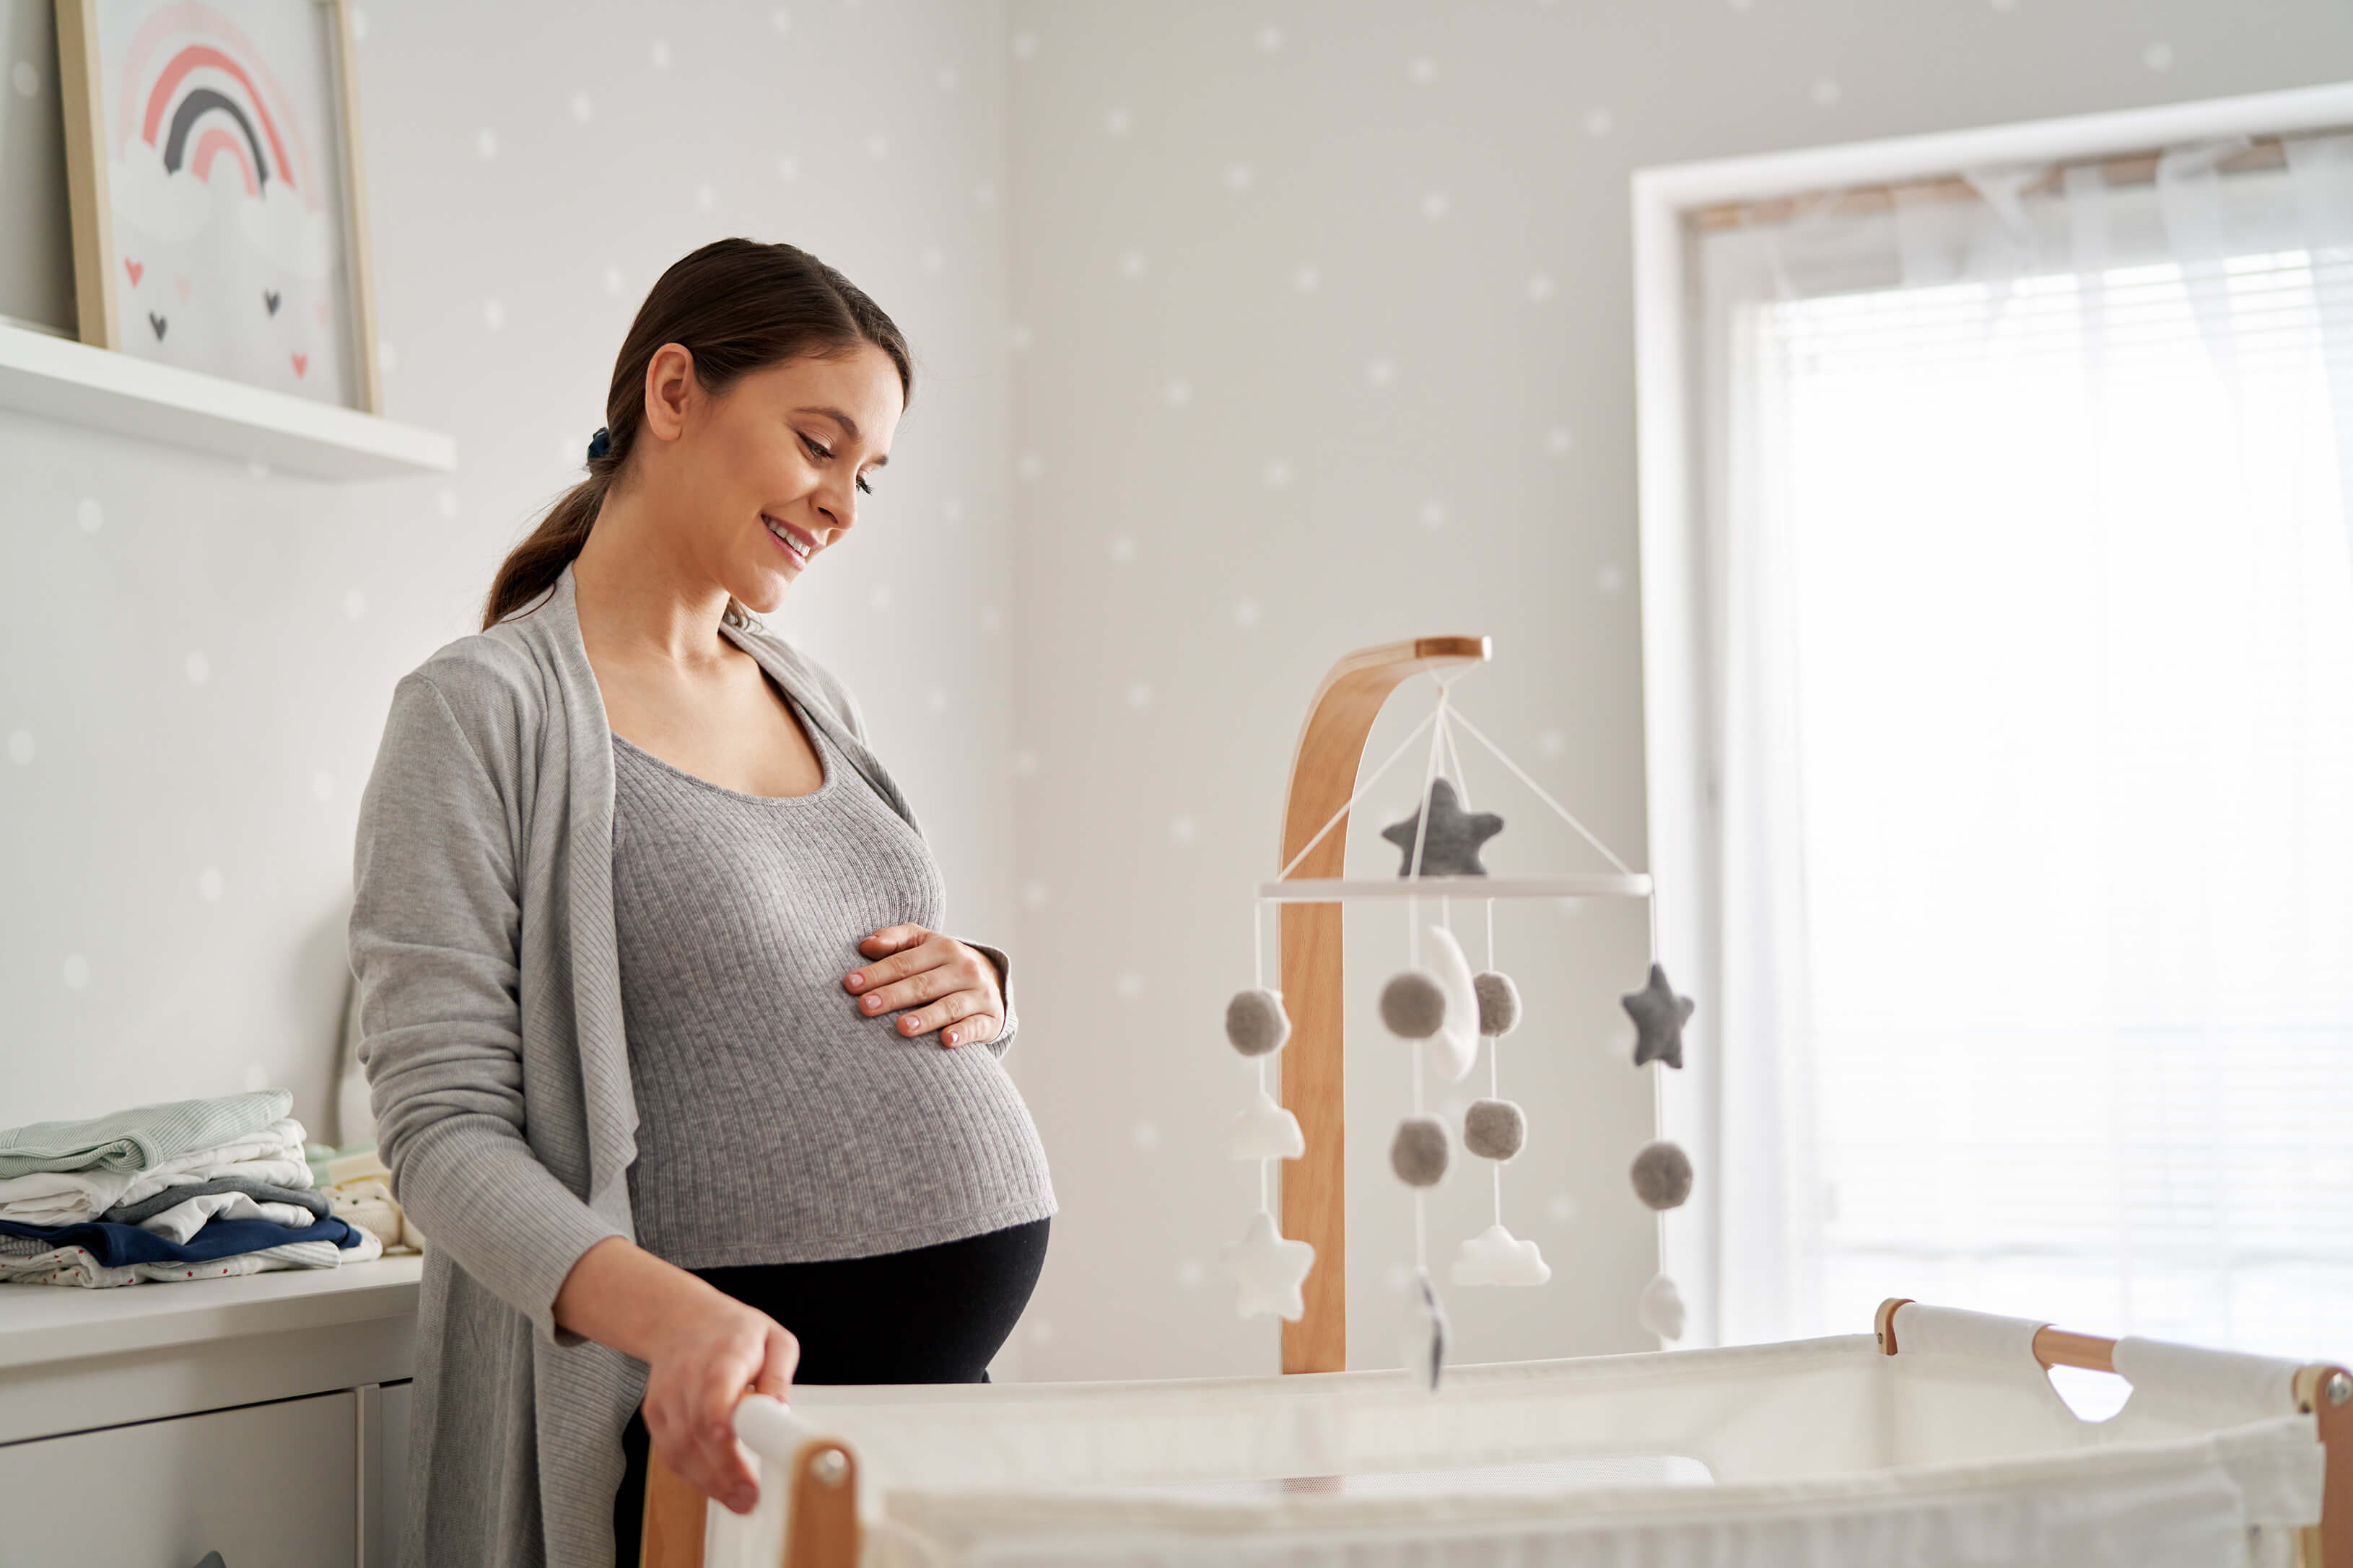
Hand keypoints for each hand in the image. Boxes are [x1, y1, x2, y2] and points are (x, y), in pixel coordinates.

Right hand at [552, 1238, 797, 1513]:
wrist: (683, 1320)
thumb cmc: (733, 1332)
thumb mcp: (774, 1338)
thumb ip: (780, 1373)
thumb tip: (778, 1409)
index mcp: (724, 1355)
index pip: (716, 1397)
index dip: (723, 1432)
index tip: (742, 1462)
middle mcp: (689, 1376)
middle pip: (698, 1433)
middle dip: (724, 1473)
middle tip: (751, 1497)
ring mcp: (668, 1396)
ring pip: (680, 1449)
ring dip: (709, 1482)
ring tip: (739, 1501)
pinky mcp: (655, 1413)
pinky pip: (670, 1452)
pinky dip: (692, 1475)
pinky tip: (716, 1487)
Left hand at [844, 924, 1003, 1047]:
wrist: (992, 980)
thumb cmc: (943, 963)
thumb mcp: (923, 943)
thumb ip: (895, 940)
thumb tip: (865, 945)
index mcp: (943, 948)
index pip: (904, 962)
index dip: (876, 973)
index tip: (850, 985)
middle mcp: (964, 969)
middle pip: (923, 984)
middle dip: (893, 995)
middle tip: (866, 1006)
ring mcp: (979, 994)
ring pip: (950, 1006)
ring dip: (926, 1017)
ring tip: (902, 1027)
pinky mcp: (991, 1019)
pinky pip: (976, 1026)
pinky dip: (962, 1034)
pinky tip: (945, 1041)